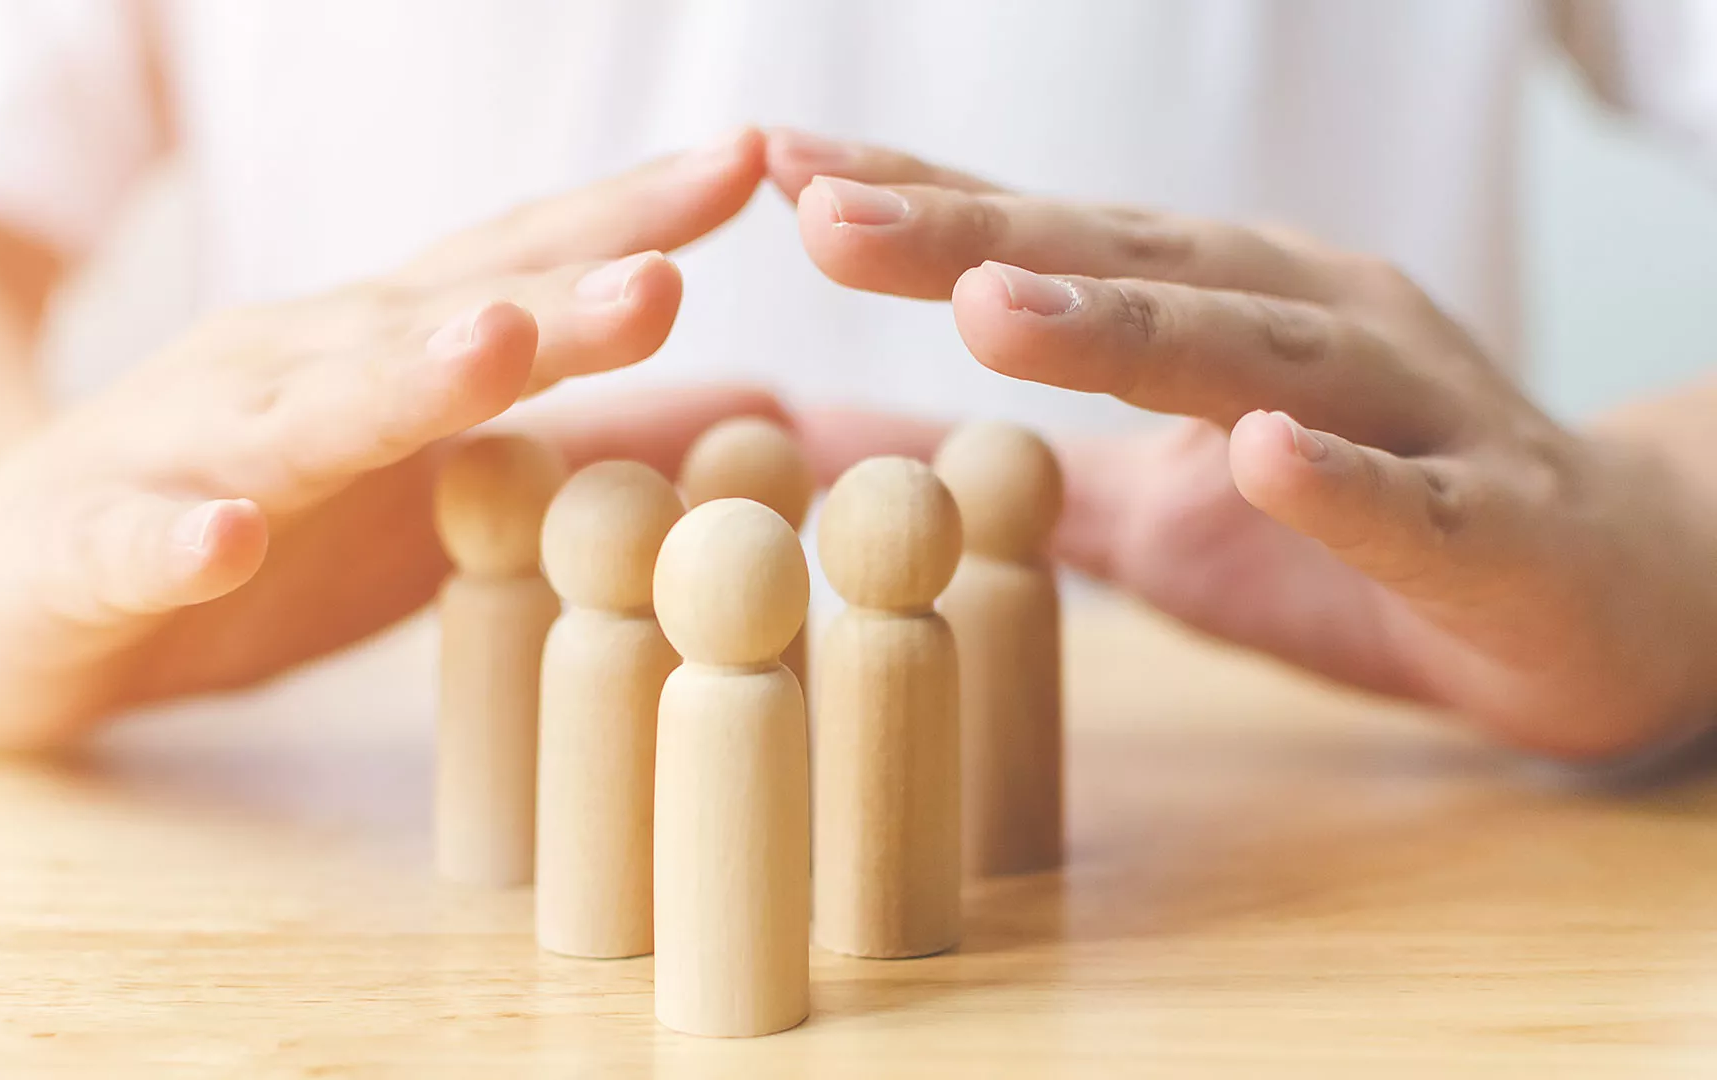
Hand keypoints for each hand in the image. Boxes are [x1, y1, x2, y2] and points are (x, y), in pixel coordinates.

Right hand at [0, 130, 778, 747]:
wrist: (7, 583)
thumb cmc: (251, 526)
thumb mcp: (434, 494)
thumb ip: (582, 447)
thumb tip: (763, 413)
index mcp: (372, 355)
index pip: (508, 269)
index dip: (621, 219)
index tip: (747, 166)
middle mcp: (284, 374)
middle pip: (427, 331)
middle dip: (549, 305)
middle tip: (663, 280)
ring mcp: (183, 454)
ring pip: (296, 416)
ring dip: (394, 383)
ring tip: (489, 352)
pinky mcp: (87, 549)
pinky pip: (135, 544)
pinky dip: (180, 539)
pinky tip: (227, 537)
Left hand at [770, 129, 1716, 758]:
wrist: (1592, 594)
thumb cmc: (1351, 533)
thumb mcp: (1141, 511)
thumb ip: (1000, 478)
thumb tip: (818, 458)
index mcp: (1216, 306)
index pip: (1045, 242)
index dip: (915, 206)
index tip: (775, 165)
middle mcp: (1302, 318)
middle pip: (1121, 268)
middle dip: (970, 237)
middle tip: (823, 212)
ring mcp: (1400, 407)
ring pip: (1253, 355)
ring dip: (1122, 328)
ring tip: (992, 302)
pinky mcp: (1484, 518)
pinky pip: (1403, 498)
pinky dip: (1331, 479)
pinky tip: (1260, 453)